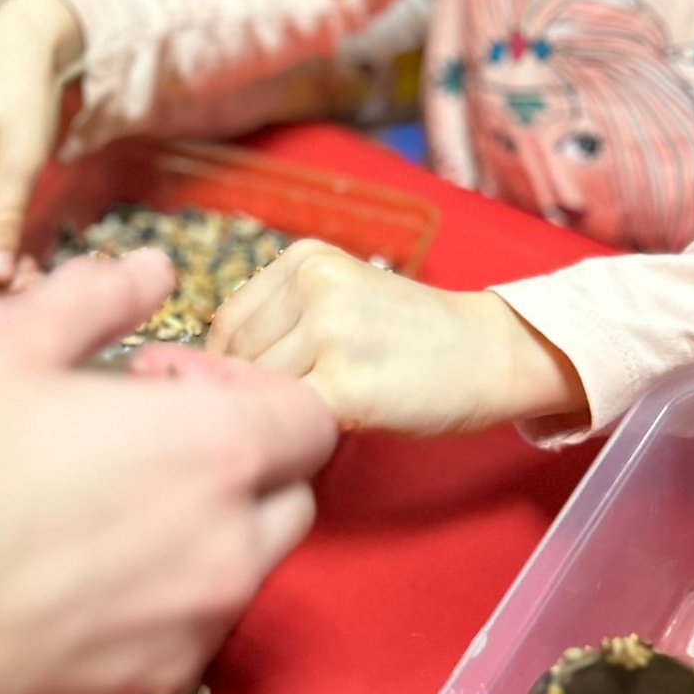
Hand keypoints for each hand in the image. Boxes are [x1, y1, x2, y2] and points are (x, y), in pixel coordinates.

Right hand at [0, 248, 336, 693]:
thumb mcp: (4, 342)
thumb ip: (101, 296)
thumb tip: (155, 271)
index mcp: (212, 454)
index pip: (308, 419)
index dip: (244, 388)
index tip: (159, 379)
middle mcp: (222, 555)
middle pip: (287, 499)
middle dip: (235, 461)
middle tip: (129, 435)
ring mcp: (179, 640)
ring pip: (233, 571)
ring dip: (193, 529)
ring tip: (80, 502)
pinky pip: (173, 637)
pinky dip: (144, 599)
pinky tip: (47, 575)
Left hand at [207, 239, 585, 433]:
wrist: (489, 353)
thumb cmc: (412, 334)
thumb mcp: (341, 293)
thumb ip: (280, 315)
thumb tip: (205, 368)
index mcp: (306, 259)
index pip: (228, 322)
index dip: (231, 366)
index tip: (253, 390)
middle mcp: (315, 286)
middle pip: (237, 359)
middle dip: (250, 394)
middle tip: (283, 412)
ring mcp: (332, 334)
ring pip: (259, 392)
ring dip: (275, 415)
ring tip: (311, 419)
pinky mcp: (348, 386)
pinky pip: (292, 420)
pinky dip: (299, 435)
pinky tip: (325, 433)